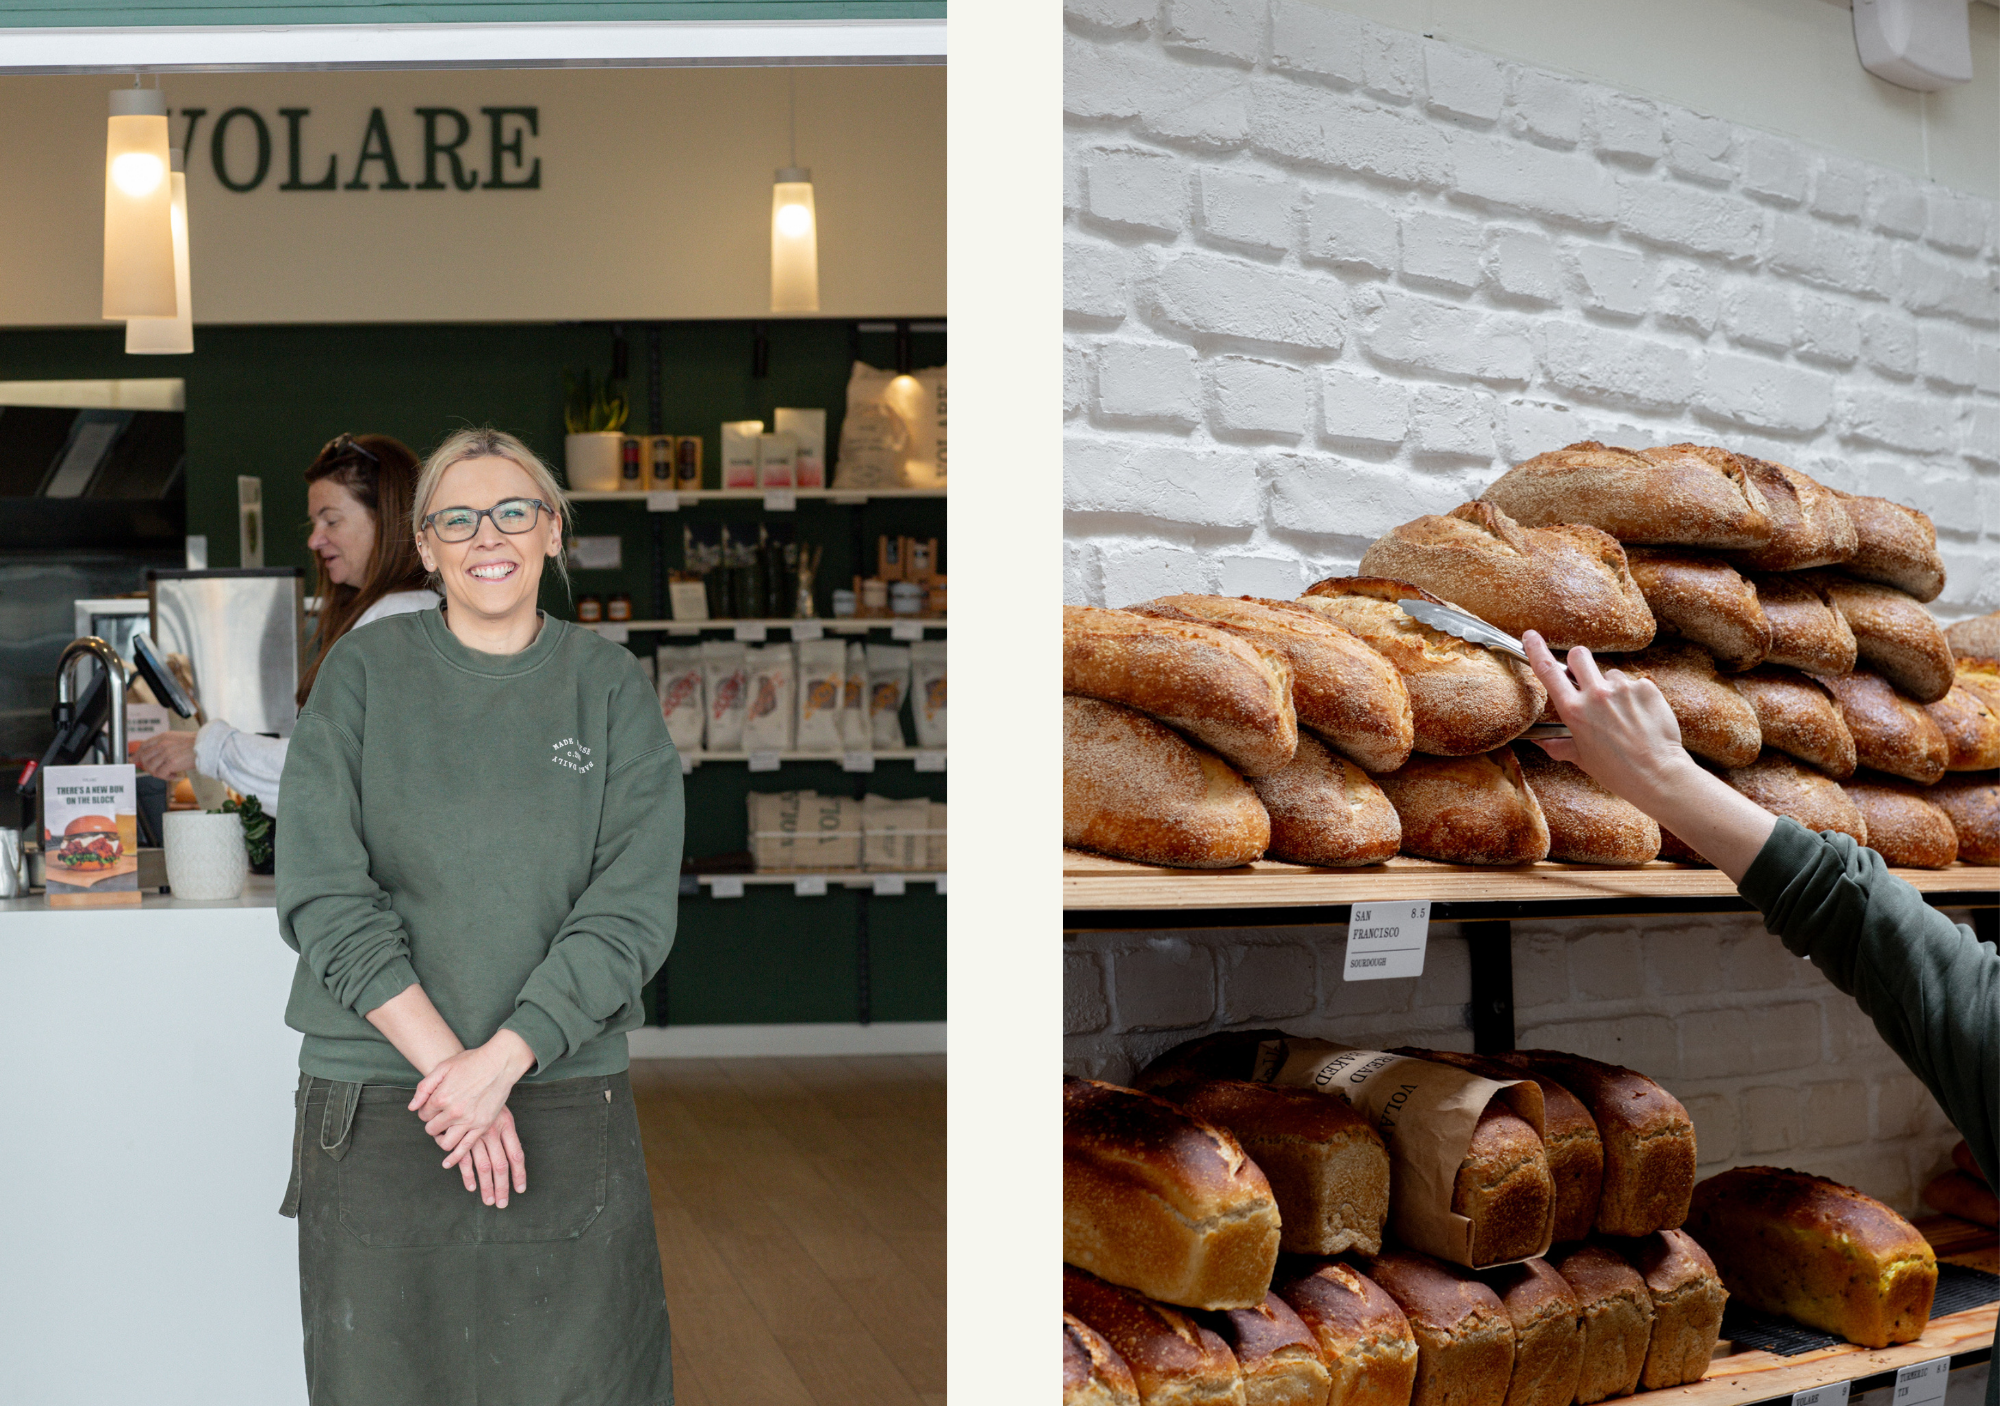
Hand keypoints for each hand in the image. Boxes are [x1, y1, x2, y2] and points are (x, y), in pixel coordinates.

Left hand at [134, 730, 196, 780]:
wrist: (209, 745)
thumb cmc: (198, 743)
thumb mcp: (178, 738)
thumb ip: (165, 744)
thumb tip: (156, 754)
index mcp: (163, 736)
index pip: (144, 746)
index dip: (139, 755)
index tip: (138, 761)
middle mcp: (162, 743)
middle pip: (145, 758)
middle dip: (149, 767)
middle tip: (158, 771)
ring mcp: (166, 753)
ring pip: (151, 767)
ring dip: (159, 773)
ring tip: (169, 774)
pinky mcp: (171, 762)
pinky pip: (160, 773)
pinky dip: (166, 777)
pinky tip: (175, 775)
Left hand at [410, 1029, 535, 1184]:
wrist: (500, 1063)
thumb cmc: (471, 1061)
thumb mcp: (443, 1067)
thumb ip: (424, 1087)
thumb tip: (412, 1107)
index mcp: (441, 1097)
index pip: (423, 1114)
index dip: (426, 1111)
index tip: (433, 1106)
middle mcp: (453, 1112)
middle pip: (432, 1129)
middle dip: (433, 1124)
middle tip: (439, 1118)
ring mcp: (468, 1121)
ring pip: (445, 1143)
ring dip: (441, 1139)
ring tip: (445, 1132)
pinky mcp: (482, 1126)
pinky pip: (465, 1148)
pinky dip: (454, 1158)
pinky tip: (448, 1163)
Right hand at [456, 1106, 526, 1207]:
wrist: (465, 1080)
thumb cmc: (485, 1096)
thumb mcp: (501, 1109)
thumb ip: (505, 1132)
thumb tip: (512, 1156)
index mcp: (507, 1125)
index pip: (517, 1155)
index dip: (519, 1174)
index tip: (520, 1189)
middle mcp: (493, 1132)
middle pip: (501, 1165)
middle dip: (502, 1187)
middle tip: (502, 1204)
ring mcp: (476, 1135)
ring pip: (484, 1166)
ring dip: (486, 1186)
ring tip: (489, 1201)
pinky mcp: (460, 1137)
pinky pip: (465, 1160)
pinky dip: (467, 1175)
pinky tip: (471, 1187)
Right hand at [1522, 630, 1774, 880]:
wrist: (1657, 775)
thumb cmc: (1617, 771)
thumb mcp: (1582, 759)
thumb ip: (1559, 745)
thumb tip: (1541, 742)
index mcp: (1574, 711)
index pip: (1548, 671)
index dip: (1536, 649)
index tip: (1530, 636)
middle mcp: (1596, 694)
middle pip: (1579, 655)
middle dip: (1578, 660)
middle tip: (1585, 677)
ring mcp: (1622, 689)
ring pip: (1611, 673)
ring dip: (1613, 687)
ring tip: (1624, 715)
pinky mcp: (1646, 688)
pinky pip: (1635, 683)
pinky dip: (1636, 696)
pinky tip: (1642, 717)